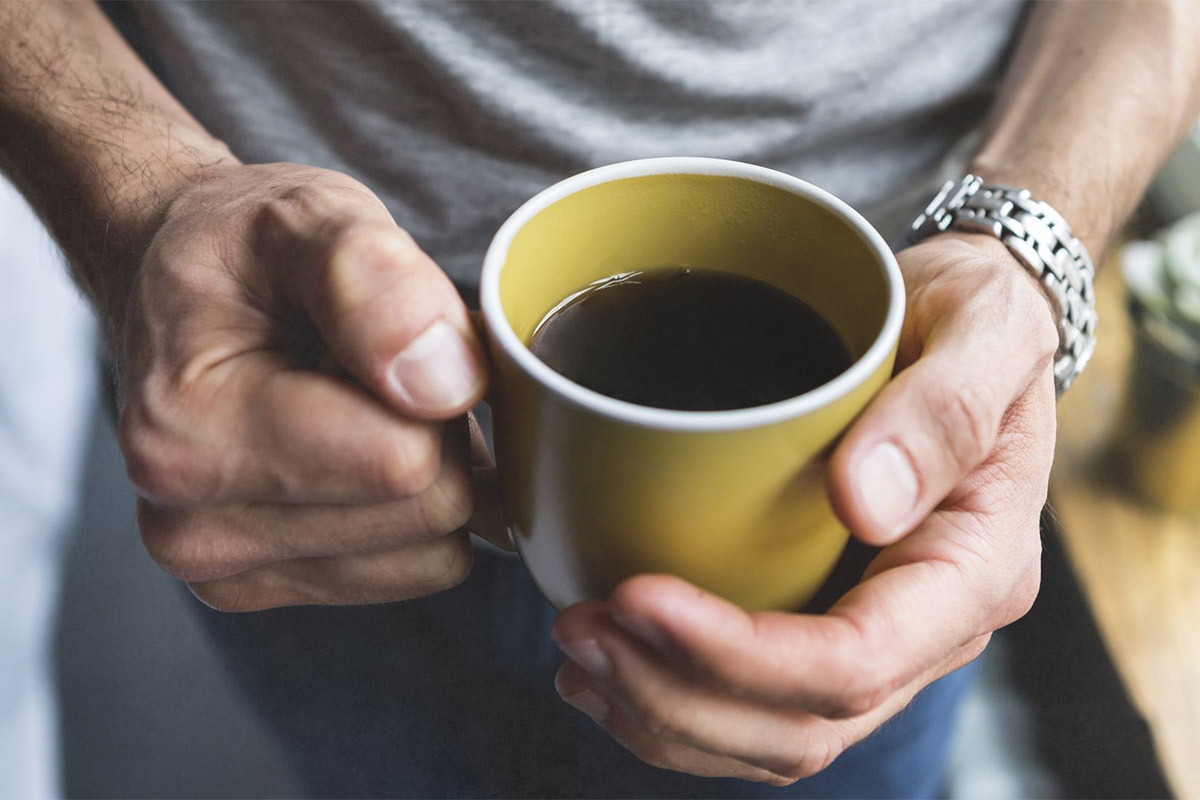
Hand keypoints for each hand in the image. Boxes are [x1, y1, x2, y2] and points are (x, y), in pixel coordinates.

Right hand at [115, 162, 494, 610]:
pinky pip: (415, 568)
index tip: (383, 341)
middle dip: (433, 431)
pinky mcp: (272, 587)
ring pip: (433, 551)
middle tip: (370, 370)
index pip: (404, 462)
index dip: (433, 387)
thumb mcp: (309, 218)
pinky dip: (407, 509)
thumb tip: (444, 382)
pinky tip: (350, 451)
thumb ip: (377, 281)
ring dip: (424, 472)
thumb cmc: (242, 253)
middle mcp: (194, 529)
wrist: (177, 289)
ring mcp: (232, 572)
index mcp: (187, 435)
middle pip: (428, 512)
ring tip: (353, 404)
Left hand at [551, 233, 1057, 783]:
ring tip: (577, 655)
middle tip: (580, 629)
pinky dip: (673, 704)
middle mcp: (934, 627)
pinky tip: (609, 670)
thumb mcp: (984, 329)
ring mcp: (885, 637)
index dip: (738, 653)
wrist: (971, 324)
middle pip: (801, 724)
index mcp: (975, 568)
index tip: (637, 595)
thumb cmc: (979, 316)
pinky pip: (758, 708)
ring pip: (772, 737)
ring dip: (662, 713)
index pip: (856, 662)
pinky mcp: (833, 619)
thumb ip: (943, 409)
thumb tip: (861, 501)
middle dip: (675, 693)